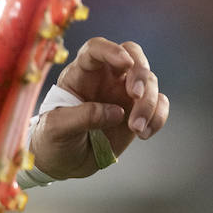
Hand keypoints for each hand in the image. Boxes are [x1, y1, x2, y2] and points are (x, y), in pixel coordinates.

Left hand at [30, 37, 169, 179]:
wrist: (63, 163)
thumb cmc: (53, 138)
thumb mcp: (57, 128)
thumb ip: (83, 117)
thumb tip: (117, 112)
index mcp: (80, 74)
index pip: (95, 48)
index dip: (111, 50)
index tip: (125, 63)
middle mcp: (105, 78)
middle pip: (132, 55)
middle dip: (140, 71)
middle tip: (136, 94)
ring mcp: (123, 93)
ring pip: (150, 82)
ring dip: (148, 104)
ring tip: (136, 129)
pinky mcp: (137, 111)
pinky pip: (159, 104)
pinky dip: (158, 117)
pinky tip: (143, 134)